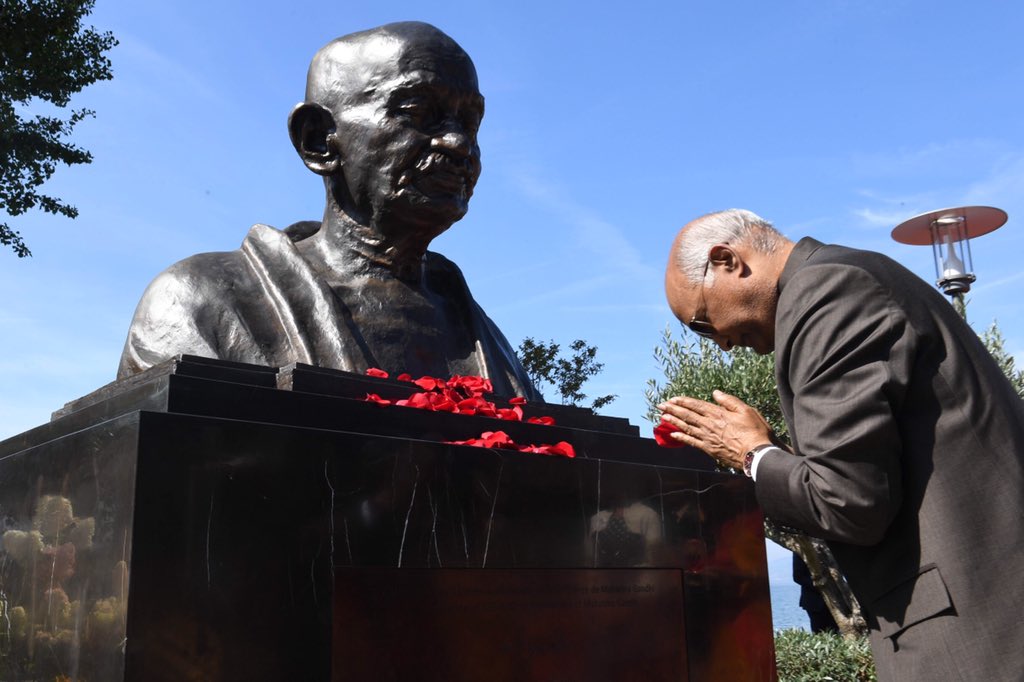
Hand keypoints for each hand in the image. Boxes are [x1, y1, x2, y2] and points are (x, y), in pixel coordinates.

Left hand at [657, 390, 774, 468]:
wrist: (756, 454)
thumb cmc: (755, 432)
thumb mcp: (746, 410)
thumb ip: (729, 401)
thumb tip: (715, 393)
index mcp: (718, 413)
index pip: (696, 405)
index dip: (683, 401)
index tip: (672, 399)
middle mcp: (709, 425)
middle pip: (687, 415)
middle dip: (672, 409)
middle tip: (660, 405)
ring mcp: (707, 438)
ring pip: (686, 427)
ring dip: (673, 421)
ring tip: (662, 416)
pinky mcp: (708, 449)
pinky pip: (691, 442)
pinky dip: (680, 437)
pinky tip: (672, 434)